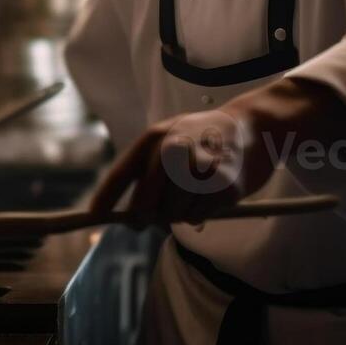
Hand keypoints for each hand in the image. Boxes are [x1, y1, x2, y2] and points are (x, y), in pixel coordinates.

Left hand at [88, 109, 272, 227]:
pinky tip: (214, 192)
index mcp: (153, 140)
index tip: (93, 217)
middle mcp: (171, 152)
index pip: (121, 175)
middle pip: (144, 207)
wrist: (252, 126)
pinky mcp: (222, 184)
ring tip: (196, 192)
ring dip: (181, 213)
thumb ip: (149, 172)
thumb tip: (130, 217)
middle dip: (148, 218)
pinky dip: (203, 212)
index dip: (105, 199)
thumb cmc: (205, 140)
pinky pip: (199, 216)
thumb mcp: (170, 141)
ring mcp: (197, 168)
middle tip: (159, 216)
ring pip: (173, 215)